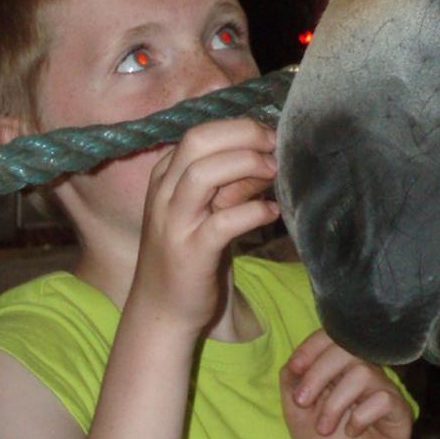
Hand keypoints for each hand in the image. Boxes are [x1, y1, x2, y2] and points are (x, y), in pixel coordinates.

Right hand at [130, 118, 278, 335]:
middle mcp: (164, 193)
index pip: (199, 133)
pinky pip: (224, 221)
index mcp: (164, 177)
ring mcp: (174, 222)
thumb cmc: (190, 254)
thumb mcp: (206, 209)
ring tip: (274, 172)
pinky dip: (253, 211)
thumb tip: (266, 156)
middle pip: (198, 141)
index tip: (270, 135)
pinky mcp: (191, 252)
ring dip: (246, 165)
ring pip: (203, 174)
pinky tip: (273, 211)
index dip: (239, 127)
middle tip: (276, 146)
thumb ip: (229, 182)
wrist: (163, 311)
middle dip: (243, 135)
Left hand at [280, 331, 411, 438]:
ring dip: (335, 401)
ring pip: (363, 372)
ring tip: (324, 428)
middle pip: (348, 349)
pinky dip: (360, 416)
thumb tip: (293, 362)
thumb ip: (292, 384)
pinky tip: (352, 432)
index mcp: (340, 369)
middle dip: (319, 372)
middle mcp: (365, 374)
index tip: (295, 367)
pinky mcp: (400, 412)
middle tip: (303, 402)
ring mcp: (384, 390)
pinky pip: (383, 399)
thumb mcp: (296, 415)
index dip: (313, 346)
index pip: (333, 337)